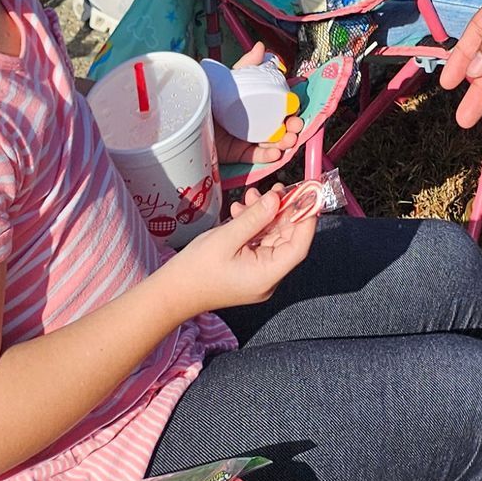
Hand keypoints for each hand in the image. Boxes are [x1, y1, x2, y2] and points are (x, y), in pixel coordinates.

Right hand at [164, 185, 316, 311]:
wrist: (173, 292)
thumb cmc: (197, 268)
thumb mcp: (226, 238)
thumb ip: (254, 218)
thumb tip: (278, 198)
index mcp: (267, 275)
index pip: (299, 246)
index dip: (306, 219)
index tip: (308, 194)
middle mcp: (268, 278)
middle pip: (287, 239)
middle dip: (283, 211)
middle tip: (275, 187)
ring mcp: (259, 275)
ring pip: (273, 238)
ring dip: (265, 214)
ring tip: (250, 195)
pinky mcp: (249, 269)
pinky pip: (260, 243)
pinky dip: (255, 224)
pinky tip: (240, 209)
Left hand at [213, 45, 306, 168]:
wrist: (188, 114)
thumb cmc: (209, 95)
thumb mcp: (230, 79)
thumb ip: (246, 65)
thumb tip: (261, 47)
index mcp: (256, 105)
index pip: (278, 107)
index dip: (290, 108)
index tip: (297, 108)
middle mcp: (254, 122)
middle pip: (279, 126)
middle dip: (292, 127)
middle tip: (296, 125)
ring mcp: (247, 138)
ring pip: (271, 143)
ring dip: (284, 143)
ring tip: (289, 140)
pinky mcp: (237, 154)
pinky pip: (255, 157)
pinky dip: (267, 156)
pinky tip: (275, 153)